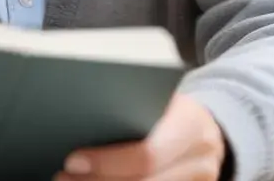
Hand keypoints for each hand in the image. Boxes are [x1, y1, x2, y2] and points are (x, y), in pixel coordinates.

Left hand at [56, 93, 226, 179]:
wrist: (211, 129)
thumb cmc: (173, 110)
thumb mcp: (162, 101)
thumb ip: (132, 108)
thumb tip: (80, 117)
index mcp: (191, 127)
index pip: (146, 155)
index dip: (106, 163)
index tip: (72, 161)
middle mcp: (200, 163)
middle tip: (62, 179)